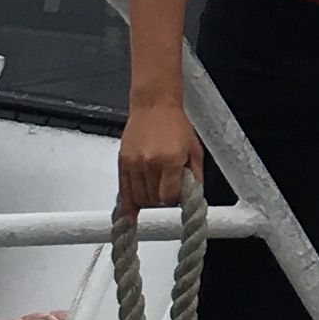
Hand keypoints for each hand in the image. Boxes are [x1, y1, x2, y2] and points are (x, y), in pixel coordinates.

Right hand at [115, 95, 202, 212]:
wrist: (154, 105)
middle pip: (153, 199)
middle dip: (162, 200)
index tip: (178, 195)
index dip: (174, 199)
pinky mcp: (122, 161)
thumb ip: (196, 176)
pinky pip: (123, 190)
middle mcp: (150, 163)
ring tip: (155, 191)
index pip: (169, 196)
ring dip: (148, 200)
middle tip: (167, 191)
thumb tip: (193, 197)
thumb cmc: (176, 124)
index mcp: (171, 160)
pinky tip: (130, 214)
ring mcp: (134, 163)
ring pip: (138, 197)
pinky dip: (127, 204)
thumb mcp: (195, 149)